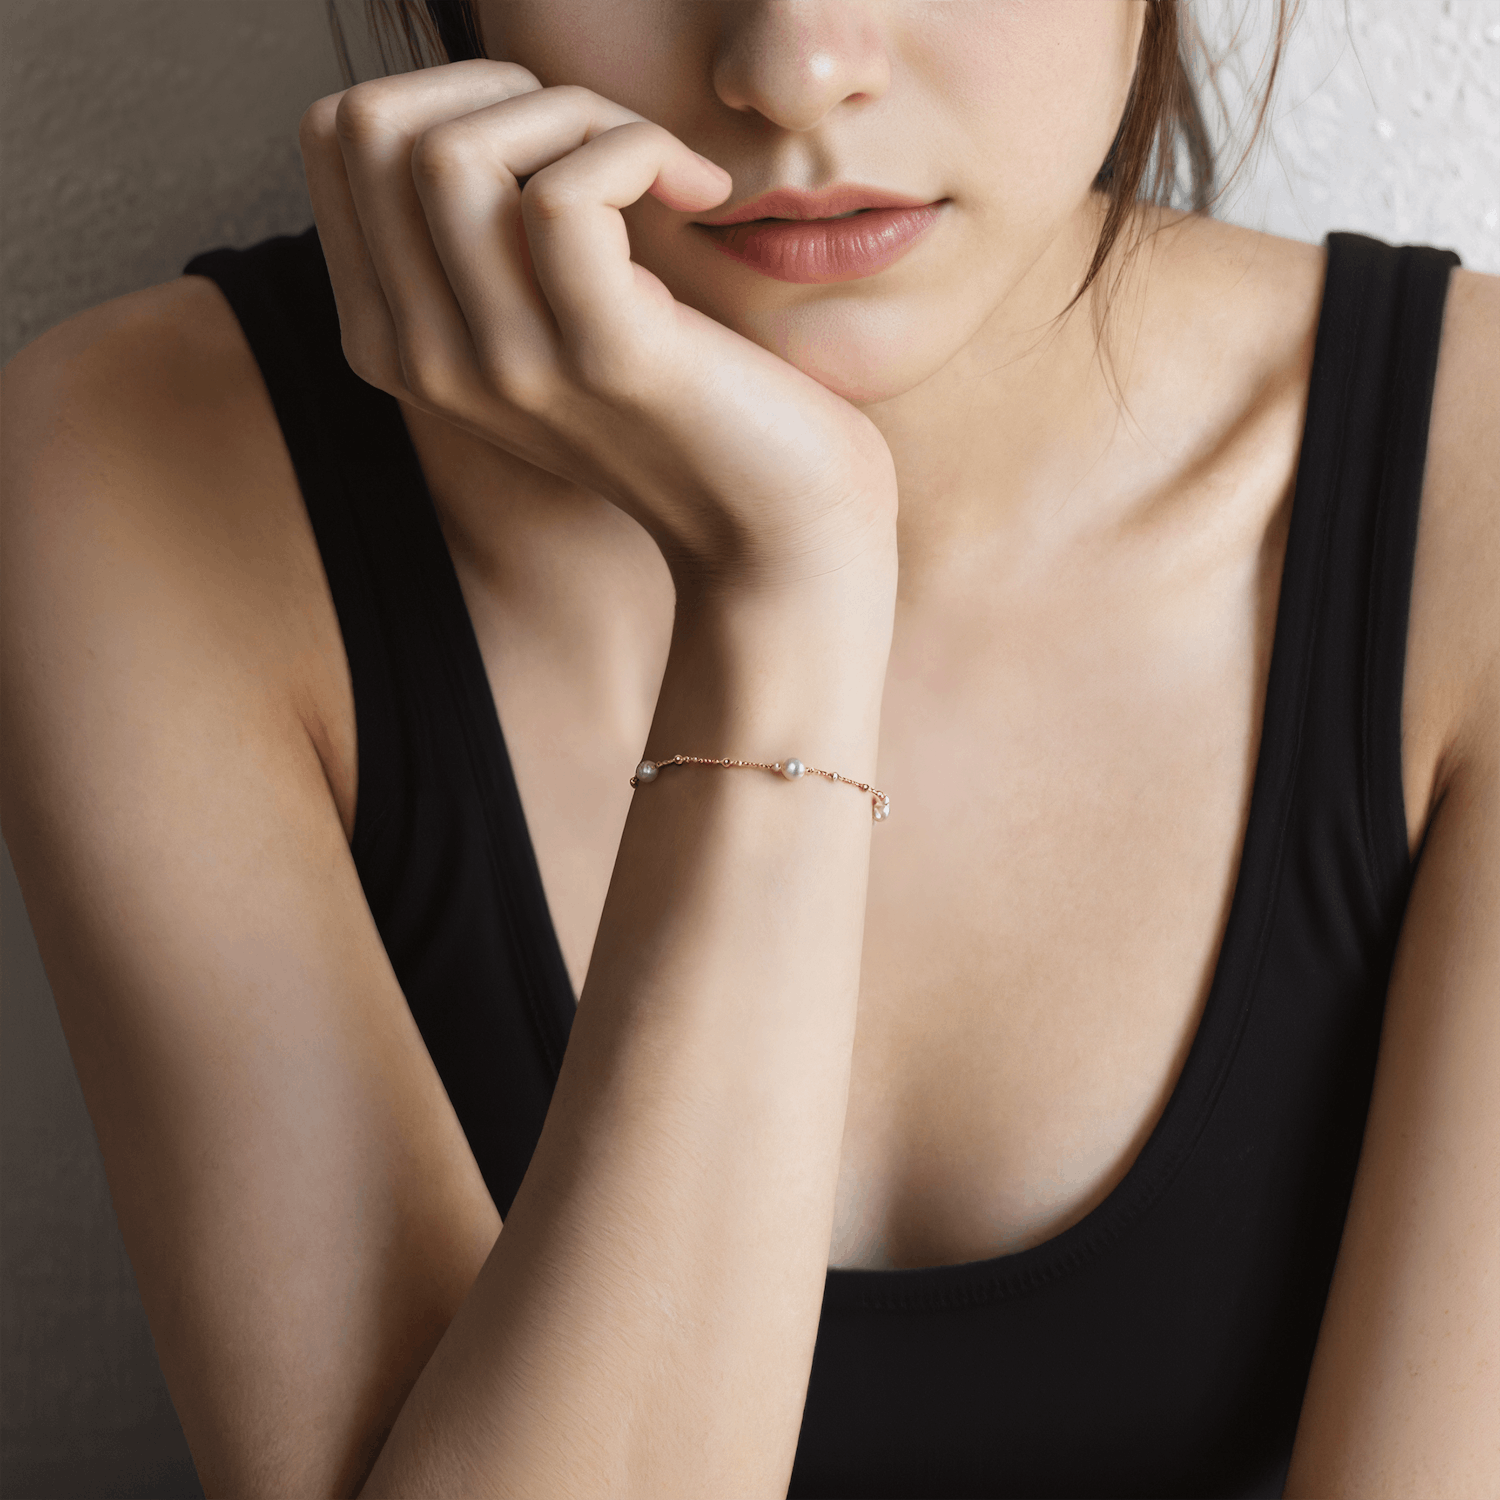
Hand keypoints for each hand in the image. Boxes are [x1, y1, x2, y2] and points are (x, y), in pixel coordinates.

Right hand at [300, 60, 898, 597]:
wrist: (774, 524)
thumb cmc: (681, 397)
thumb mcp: (544, 314)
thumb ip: (475, 236)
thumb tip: (455, 99)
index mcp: (393, 340)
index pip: (337, 135)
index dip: (450, 89)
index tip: (555, 139)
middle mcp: (425, 362)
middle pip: (375, 130)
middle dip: (503, 87)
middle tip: (608, 141)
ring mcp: (506, 367)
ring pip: (454, 151)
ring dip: (578, 111)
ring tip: (659, 165)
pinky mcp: (604, 358)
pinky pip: (564, 193)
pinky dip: (640, 147)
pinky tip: (700, 189)